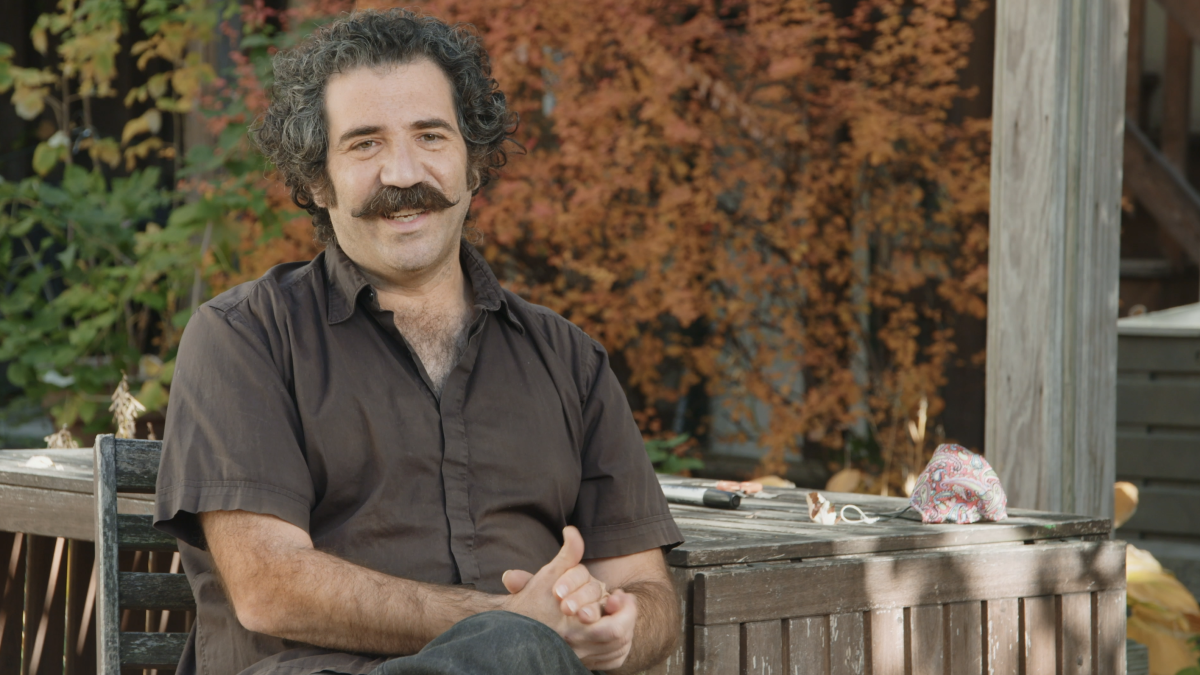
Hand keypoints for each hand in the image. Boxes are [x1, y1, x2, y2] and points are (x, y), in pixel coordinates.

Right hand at [501, 527, 636, 669]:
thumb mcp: (548, 576)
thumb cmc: (530, 602)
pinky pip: (612, 660)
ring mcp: (579, 658)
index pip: (614, 630)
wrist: (511, 630)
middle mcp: (578, 649)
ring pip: (618, 650)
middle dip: (628, 617)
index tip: (621, 595)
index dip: (626, 611)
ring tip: (619, 611)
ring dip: (625, 629)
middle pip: (620, 640)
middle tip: (623, 601)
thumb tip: (572, 531)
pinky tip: (615, 630)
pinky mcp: (580, 664)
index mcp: (573, 631)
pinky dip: (619, 646)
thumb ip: (566, 554)